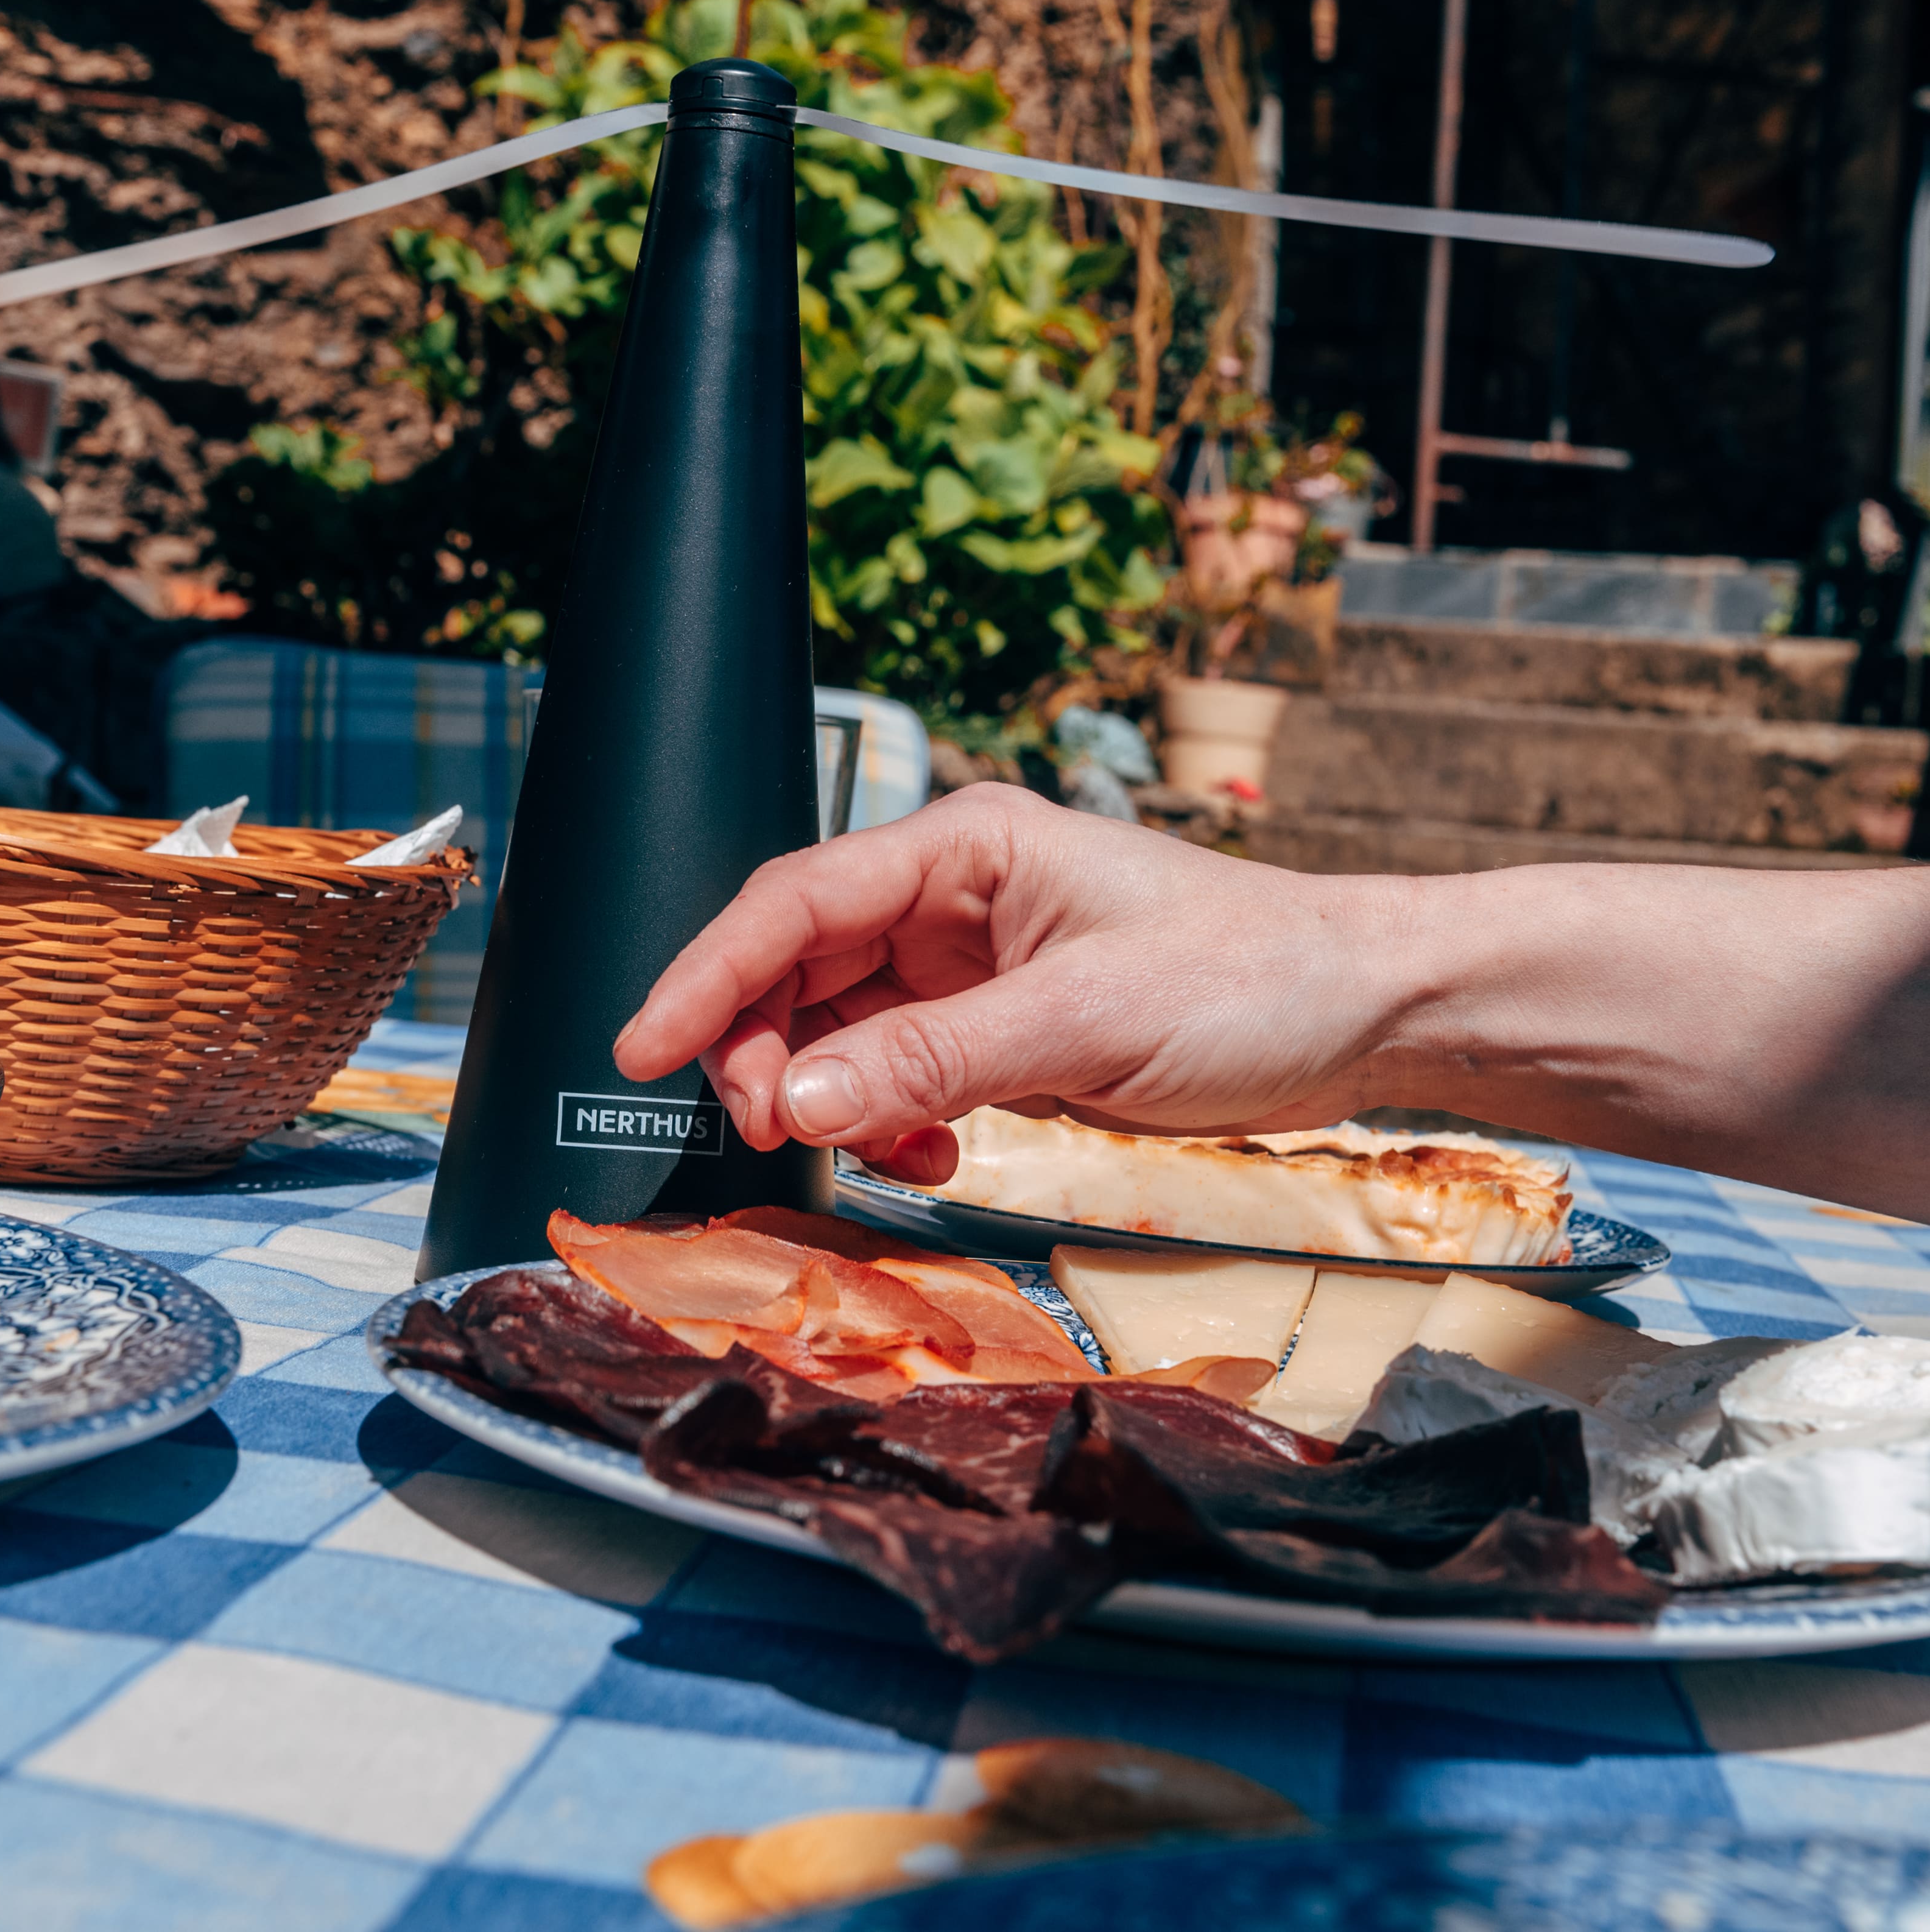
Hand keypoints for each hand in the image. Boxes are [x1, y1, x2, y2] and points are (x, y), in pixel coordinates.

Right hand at [613, 785, 1408, 1177]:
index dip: (706, 976)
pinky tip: (926, 1154)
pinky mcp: (996, 1028)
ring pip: (838, 1030)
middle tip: (771, 1133)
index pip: (795, 903)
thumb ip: (934, 1059)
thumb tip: (797, 1102)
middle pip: (799, 970)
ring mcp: (971, 966)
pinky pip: (893, 1074)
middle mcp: (953, 898)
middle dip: (766, 1054)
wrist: (1361, 1012)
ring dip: (827, 1098)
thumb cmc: (1251, 977)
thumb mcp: (1087, 1019)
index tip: (641, 1049)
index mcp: (965, 848)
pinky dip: (886, 1122)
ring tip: (870, 1153)